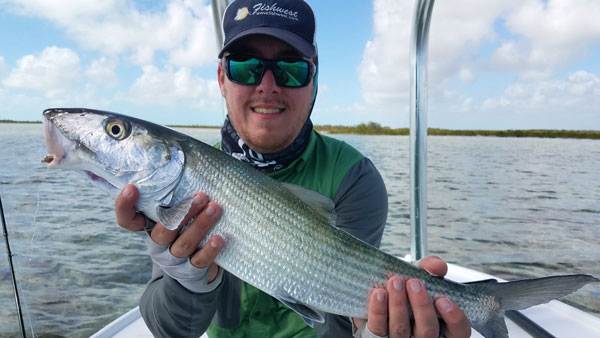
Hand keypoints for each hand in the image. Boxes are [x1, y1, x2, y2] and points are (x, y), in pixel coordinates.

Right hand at [115, 184, 223, 285]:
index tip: (132, 188)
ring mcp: (174, 260)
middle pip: (163, 231)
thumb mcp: (173, 216)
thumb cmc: (183, 232)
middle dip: (183, 213)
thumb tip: (184, 158)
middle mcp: (158, 245)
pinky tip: (219, 238)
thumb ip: (173, 197)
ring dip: (201, 225)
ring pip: (185, 244)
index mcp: (148, 229)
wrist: (192, 273)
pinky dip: (210, 250)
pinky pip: (200, 261)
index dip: (124, 206)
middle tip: (200, 196)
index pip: (127, 220)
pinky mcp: (192, 271)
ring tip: (215, 208)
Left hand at [353, 256, 470, 337]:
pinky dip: (378, 310)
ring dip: (398, 304)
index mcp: (442, 326)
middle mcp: (423, 337)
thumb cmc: (406, 287)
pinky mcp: (378, 336)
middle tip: (414, 282)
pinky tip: (379, 293)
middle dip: (421, 305)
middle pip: (428, 330)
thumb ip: (430, 268)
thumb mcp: (420, 275)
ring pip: (401, 329)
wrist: (379, 291)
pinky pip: (378, 327)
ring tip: (395, 282)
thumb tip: (437, 265)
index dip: (454, 319)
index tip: (443, 300)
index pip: (458, 331)